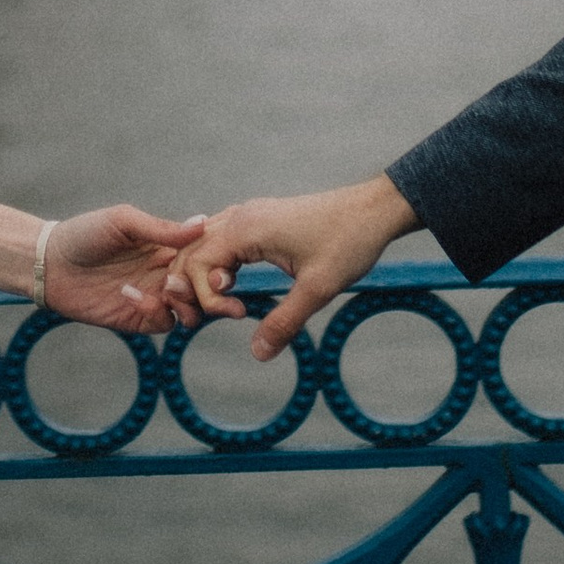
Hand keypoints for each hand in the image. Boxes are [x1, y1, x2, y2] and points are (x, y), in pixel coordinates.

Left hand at [41, 204, 207, 332]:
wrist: (48, 263)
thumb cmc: (84, 233)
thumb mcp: (123, 222)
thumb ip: (161, 228)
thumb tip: (202, 224)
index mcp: (167, 246)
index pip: (204, 255)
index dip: (214, 258)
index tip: (216, 258)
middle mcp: (165, 272)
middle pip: (205, 286)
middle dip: (209, 287)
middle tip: (192, 278)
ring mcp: (153, 296)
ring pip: (190, 309)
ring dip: (187, 303)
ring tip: (168, 289)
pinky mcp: (137, 318)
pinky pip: (163, 323)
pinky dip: (156, 312)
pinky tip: (130, 295)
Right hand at [163, 175, 416, 358]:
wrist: (374, 210)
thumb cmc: (348, 241)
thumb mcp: (318, 289)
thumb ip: (285, 321)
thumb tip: (258, 353)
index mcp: (246, 228)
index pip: (197, 264)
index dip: (205, 297)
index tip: (238, 314)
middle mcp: (241, 217)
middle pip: (190, 253)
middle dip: (191, 289)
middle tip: (205, 321)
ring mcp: (249, 215)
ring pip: (202, 245)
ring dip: (201, 276)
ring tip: (221, 305)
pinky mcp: (260, 219)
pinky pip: (221, 240)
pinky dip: (216, 264)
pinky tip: (231, 284)